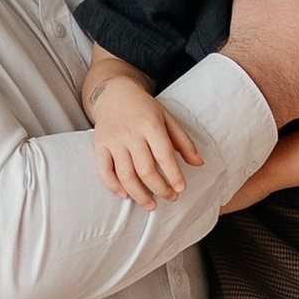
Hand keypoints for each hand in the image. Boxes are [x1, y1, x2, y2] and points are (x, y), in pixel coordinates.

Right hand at [90, 77, 203, 203]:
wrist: (114, 94)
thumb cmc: (144, 109)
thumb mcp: (168, 118)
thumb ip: (183, 142)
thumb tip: (198, 163)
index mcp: (150, 124)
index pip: (164, 155)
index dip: (173, 175)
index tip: (181, 189)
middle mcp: (130, 133)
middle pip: (145, 169)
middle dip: (160, 188)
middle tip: (170, 198)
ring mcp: (113, 141)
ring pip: (125, 175)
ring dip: (139, 194)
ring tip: (151, 205)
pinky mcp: (99, 146)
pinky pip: (104, 171)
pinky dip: (113, 186)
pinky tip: (125, 195)